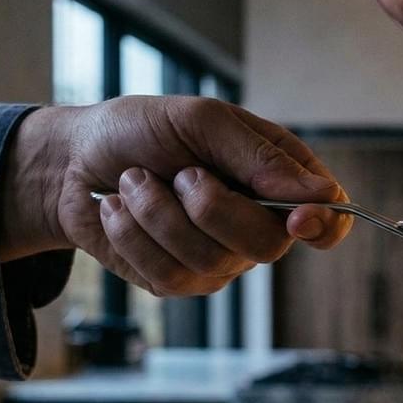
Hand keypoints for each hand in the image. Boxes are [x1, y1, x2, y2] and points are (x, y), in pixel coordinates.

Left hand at [0, 96, 352, 295]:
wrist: (72, 159)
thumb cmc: (142, 130)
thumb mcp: (202, 120)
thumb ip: (259, 156)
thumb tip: (320, 194)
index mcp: (278, 179)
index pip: (329, 218)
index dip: (324, 225)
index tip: (299, 218)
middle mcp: (258, 224)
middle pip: (267, 245)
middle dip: (213, 207)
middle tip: (181, 174)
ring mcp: (220, 259)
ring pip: (210, 261)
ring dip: (158, 213)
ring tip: (135, 183)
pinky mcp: (178, 281)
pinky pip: (168, 276)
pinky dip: (133, 234)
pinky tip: (121, 211)